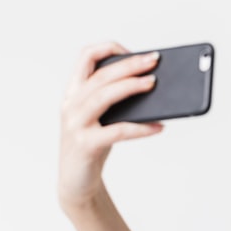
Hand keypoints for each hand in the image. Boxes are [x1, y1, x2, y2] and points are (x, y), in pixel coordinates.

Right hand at [58, 42, 163, 207]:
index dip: (110, 48)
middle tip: (155, 61)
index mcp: (73, 92)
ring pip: (104, 96)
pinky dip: (141, 128)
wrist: (76, 182)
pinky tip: (159, 126)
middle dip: (130, 65)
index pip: (86, 56)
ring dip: (131, 86)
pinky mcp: (86, 145)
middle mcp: (71, 104)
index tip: (134, 52)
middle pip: (101, 75)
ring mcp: (76, 124)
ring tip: (154, 83)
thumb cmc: (94, 145)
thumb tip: (152, 85)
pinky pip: (118, 131)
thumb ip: (115, 100)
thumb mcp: (101, 118)